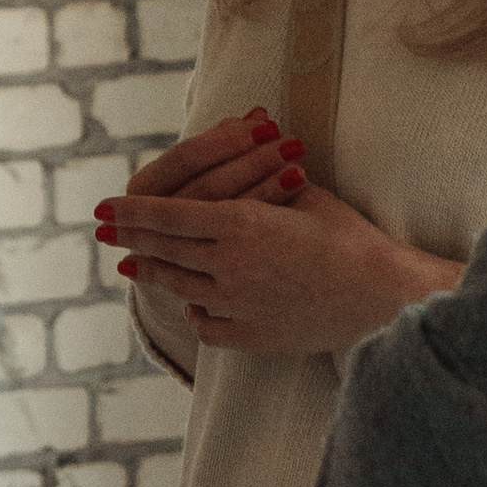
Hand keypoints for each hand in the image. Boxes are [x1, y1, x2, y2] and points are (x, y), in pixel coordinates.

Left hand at [98, 169, 456, 352]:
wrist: (382, 296)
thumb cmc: (350, 236)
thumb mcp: (305, 195)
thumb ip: (262, 180)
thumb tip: (242, 151)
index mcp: (241, 223)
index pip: (168, 214)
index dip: (132, 211)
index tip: (105, 208)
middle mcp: (229, 265)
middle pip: (164, 250)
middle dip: (130, 239)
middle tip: (104, 232)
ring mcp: (236, 304)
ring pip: (178, 287)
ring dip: (152, 273)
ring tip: (132, 266)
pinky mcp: (250, 335)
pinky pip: (206, 323)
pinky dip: (196, 309)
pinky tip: (191, 301)